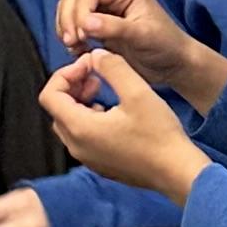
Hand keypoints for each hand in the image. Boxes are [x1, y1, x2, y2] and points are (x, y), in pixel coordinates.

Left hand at [41, 49, 207, 206]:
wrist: (176, 171)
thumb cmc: (158, 134)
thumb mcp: (137, 92)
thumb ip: (112, 67)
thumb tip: (95, 55)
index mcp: (79, 128)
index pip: (49, 95)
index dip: (64, 74)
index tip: (89, 66)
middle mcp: (76, 146)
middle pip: (56, 109)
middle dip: (72, 86)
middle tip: (95, 74)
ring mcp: (87, 158)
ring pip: (68, 122)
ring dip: (79, 101)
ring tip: (103, 89)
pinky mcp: (99, 163)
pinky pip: (81, 136)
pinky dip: (88, 117)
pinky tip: (112, 111)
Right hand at [51, 0, 226, 112]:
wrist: (173, 65)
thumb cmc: (165, 46)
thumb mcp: (143, 36)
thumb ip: (114, 28)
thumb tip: (85, 23)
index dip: (78, 12)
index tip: (79, 36)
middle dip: (68, 19)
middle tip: (73, 43)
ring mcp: (102, 8)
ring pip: (69, 8)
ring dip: (66, 27)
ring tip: (75, 48)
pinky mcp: (96, 24)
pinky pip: (73, 24)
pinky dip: (69, 36)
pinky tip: (78, 51)